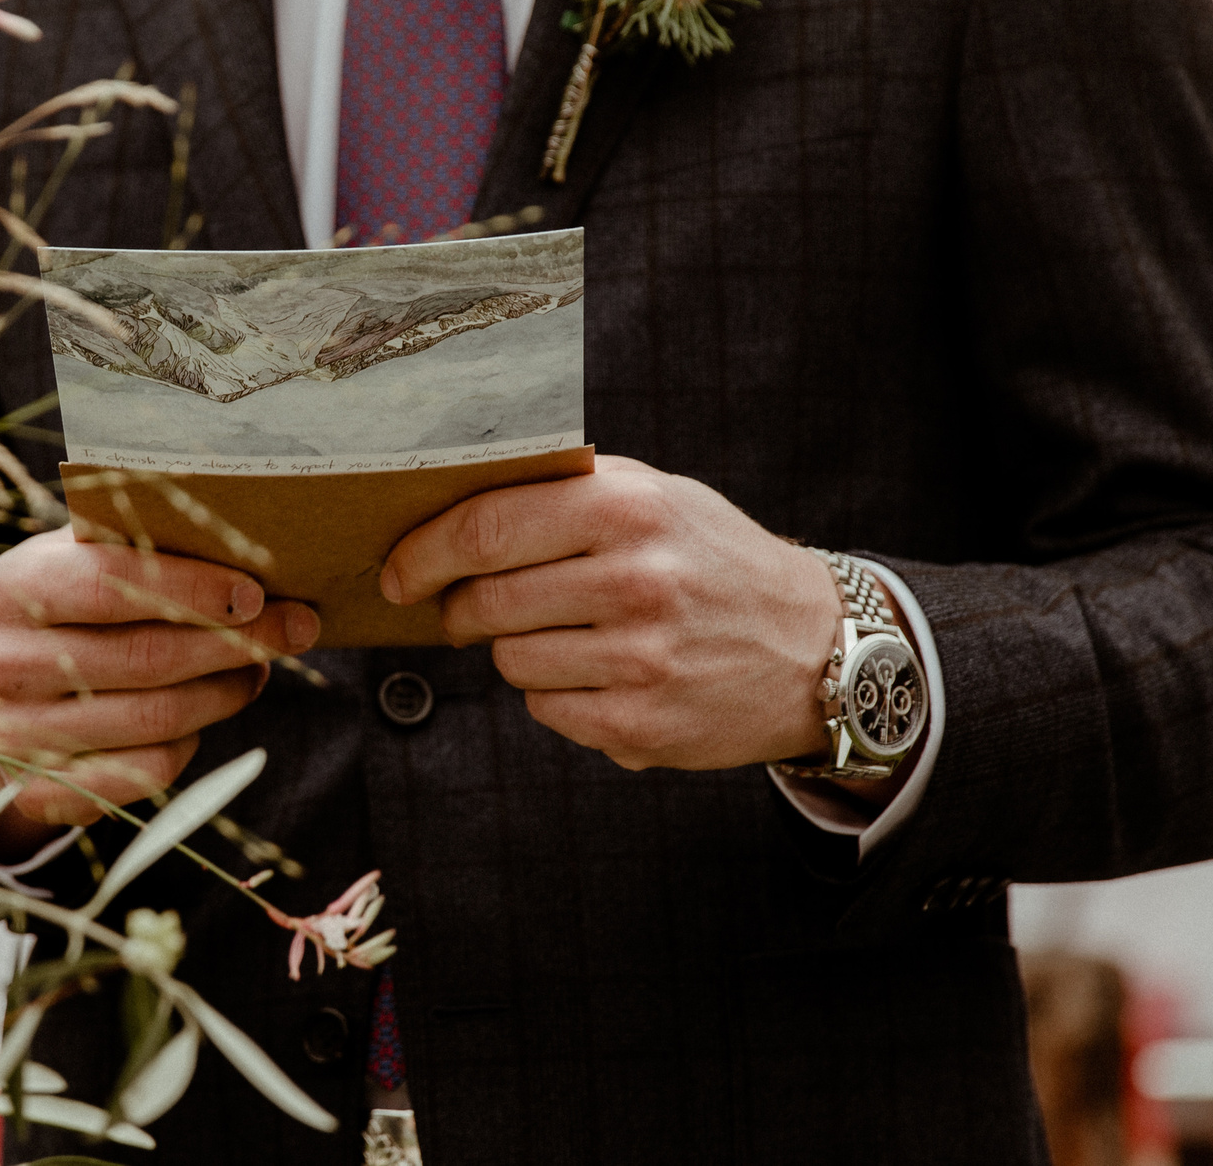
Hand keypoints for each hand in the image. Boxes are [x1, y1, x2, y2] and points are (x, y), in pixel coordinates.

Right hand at [0, 527, 319, 857]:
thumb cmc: (63, 608)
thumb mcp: (80, 559)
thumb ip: (141, 546)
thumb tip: (246, 551)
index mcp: (13, 587)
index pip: (109, 584)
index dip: (191, 588)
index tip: (256, 592)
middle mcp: (2, 663)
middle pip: (144, 657)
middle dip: (234, 642)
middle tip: (294, 628)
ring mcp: (14, 734)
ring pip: (153, 719)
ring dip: (224, 693)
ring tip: (258, 668)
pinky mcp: (37, 792)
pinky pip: (143, 773)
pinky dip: (190, 743)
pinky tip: (207, 712)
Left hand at [382, 455, 843, 771]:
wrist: (814, 648)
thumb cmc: (711, 558)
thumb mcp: (654, 494)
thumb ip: (564, 487)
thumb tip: (450, 494)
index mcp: (626, 509)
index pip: (485, 529)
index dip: (422, 554)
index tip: (397, 570)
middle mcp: (635, 581)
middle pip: (486, 601)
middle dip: (458, 607)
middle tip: (464, 606)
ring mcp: (640, 659)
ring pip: (509, 660)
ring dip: (512, 650)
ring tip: (560, 633)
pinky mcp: (642, 725)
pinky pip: (546, 708)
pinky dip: (553, 693)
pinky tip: (595, 672)